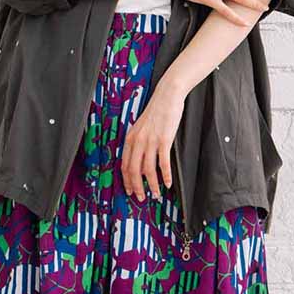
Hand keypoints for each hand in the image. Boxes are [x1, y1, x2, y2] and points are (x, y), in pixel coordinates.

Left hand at [119, 82, 185, 200]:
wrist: (167, 96)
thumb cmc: (156, 112)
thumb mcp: (142, 128)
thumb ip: (139, 143)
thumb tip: (141, 162)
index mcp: (130, 139)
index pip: (124, 165)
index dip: (127, 181)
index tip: (130, 191)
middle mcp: (137, 141)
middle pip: (133, 170)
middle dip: (137, 187)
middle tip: (141, 198)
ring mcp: (150, 141)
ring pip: (148, 170)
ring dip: (152, 185)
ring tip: (156, 194)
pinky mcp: (163, 140)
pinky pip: (163, 163)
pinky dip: (166, 176)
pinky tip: (168, 183)